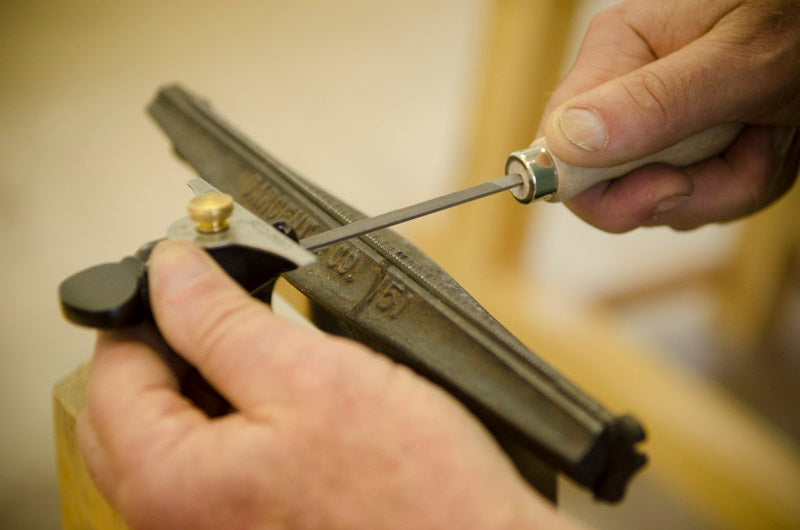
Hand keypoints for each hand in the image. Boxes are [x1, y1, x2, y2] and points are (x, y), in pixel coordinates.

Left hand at [77, 239, 575, 528]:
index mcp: (170, 481)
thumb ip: (220, 321)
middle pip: (129, 408)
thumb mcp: (309, 376)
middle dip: (168, 344)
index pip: (112, 370)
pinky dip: (231, 416)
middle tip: (224, 304)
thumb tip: (170, 270)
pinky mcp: (250, 527)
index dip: (145, 307)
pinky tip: (279, 396)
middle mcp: (176, 520)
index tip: (186, 274)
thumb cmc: (411, 490)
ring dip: (202, 378)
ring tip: (263, 345)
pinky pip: (210, 463)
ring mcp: (212, 528)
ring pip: (171, 434)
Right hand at [541, 0, 799, 231]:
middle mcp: (624, 90)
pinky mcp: (685, 144)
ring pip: (666, 200)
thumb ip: (654, 102)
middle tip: (753, 145)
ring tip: (773, 131)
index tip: (674, 187)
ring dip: (732, 183)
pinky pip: (699, 196)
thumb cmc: (798, 16)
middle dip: (695, 189)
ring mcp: (653, 122)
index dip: (605, 193)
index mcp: (617, 53)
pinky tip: (770, 137)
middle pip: (615, 189)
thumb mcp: (738, 62)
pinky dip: (744, 180)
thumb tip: (566, 142)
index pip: (560, 151)